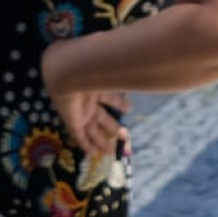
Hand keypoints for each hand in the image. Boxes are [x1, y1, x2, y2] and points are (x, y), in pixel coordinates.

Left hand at [42, 41, 130, 156]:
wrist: (68, 70)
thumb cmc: (91, 67)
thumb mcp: (113, 69)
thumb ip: (128, 68)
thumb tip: (149, 62)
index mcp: (96, 86)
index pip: (109, 97)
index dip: (119, 104)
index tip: (130, 108)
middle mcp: (88, 100)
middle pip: (102, 118)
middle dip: (114, 129)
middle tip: (125, 137)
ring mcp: (80, 111)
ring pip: (92, 130)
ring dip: (102, 141)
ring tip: (112, 151)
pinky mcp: (72, 120)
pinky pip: (78, 136)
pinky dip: (86, 145)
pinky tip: (94, 154)